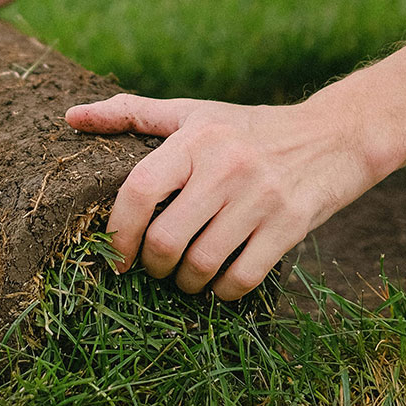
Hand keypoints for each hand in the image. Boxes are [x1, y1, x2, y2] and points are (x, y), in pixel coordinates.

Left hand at [65, 94, 377, 299]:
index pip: (139, 191)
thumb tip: (71, 117)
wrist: (334, 135)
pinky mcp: (290, 226)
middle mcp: (226, 167)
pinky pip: (242, 278)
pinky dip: (223, 292)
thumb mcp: (193, 113)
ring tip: (184, 277)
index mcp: (195, 139)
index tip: (115, 253)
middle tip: (153, 266)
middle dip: (151, 265)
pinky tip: (219, 283)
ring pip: (202, 265)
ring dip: (185, 283)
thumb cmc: (248, 128)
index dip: (118, 231)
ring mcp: (260, 198)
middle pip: (166, 239)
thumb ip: (131, 113)